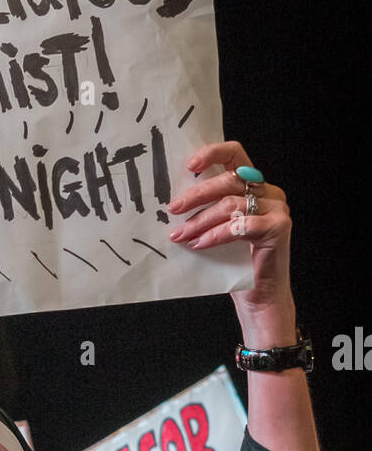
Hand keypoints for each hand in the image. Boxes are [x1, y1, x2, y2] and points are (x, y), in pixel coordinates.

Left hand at [167, 141, 294, 342]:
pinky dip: (216, 235)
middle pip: (229, 180)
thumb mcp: (217, 230)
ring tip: (181, 235)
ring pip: (231, 204)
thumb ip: (207, 210)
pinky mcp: (278, 227)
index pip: (235, 155)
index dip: (213, 153)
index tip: (189, 165)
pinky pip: (240, 225)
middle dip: (196, 195)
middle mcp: (269, 192)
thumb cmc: (236, 265)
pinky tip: (199, 245)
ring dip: (200, 221)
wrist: (259, 297)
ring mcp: (276, 208)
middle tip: (173, 209)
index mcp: (254, 187)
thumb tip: (172, 203)